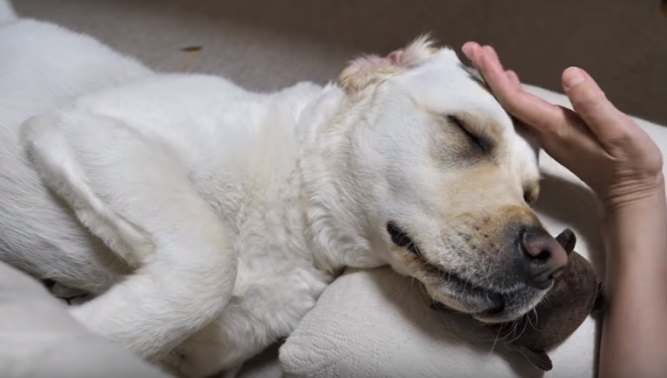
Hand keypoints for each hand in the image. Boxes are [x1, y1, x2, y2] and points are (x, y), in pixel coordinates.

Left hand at [461, 42, 663, 210]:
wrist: (627, 191)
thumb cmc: (627, 162)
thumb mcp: (617, 131)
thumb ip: (592, 105)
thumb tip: (569, 74)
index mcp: (554, 127)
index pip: (515, 99)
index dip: (496, 76)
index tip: (481, 54)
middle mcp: (542, 132)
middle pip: (505, 100)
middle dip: (487, 73)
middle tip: (471, 48)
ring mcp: (544, 135)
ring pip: (510, 105)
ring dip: (496, 81)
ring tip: (483, 58)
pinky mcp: (550, 136)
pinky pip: (520, 111)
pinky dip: (511, 91)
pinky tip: (510, 81)